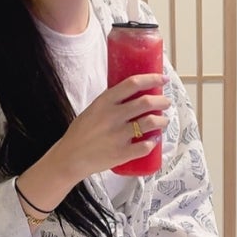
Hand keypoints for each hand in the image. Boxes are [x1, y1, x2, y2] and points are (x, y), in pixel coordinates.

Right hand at [55, 74, 169, 181]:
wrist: (70, 157)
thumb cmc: (81, 132)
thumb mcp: (93, 109)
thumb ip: (111, 102)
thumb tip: (134, 94)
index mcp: (104, 102)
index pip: (133, 84)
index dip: (152, 79)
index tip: (163, 79)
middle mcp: (113, 116)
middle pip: (146, 103)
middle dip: (162, 101)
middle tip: (166, 103)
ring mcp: (118, 135)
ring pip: (150, 123)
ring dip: (162, 120)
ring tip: (164, 121)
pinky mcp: (121, 153)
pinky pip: (145, 146)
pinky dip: (154, 142)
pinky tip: (155, 140)